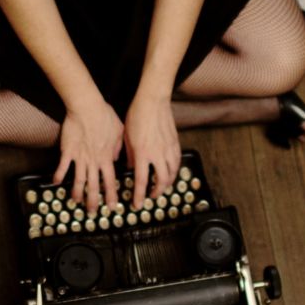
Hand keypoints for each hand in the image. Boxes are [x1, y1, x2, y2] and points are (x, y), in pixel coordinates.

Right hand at [54, 98, 123, 211]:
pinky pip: (62, 166)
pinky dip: (59, 176)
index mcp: (106, 158)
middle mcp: (93, 161)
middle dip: (93, 201)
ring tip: (75, 202)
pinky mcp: (67, 151)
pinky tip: (55, 183)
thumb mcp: (119, 132)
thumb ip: (118, 147)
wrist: (87, 107)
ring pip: (78, 180)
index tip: (112, 206)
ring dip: (76, 193)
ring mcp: (79, 157)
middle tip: (92, 211)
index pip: (110, 181)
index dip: (111, 195)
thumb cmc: (104, 115)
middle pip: (93, 186)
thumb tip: (116, 159)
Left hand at [123, 92, 179, 207]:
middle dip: (157, 192)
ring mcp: (168, 149)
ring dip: (167, 183)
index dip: (139, 195)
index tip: (137, 204)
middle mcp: (157, 154)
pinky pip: (177, 162)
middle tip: (151, 196)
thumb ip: (129, 155)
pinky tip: (171, 172)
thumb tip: (131, 167)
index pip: (141, 181)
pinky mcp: (175, 143)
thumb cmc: (137, 116)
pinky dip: (174, 170)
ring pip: (172, 173)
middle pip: (161, 181)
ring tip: (162, 186)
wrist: (152, 101)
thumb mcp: (127, 137)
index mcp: (142, 153)